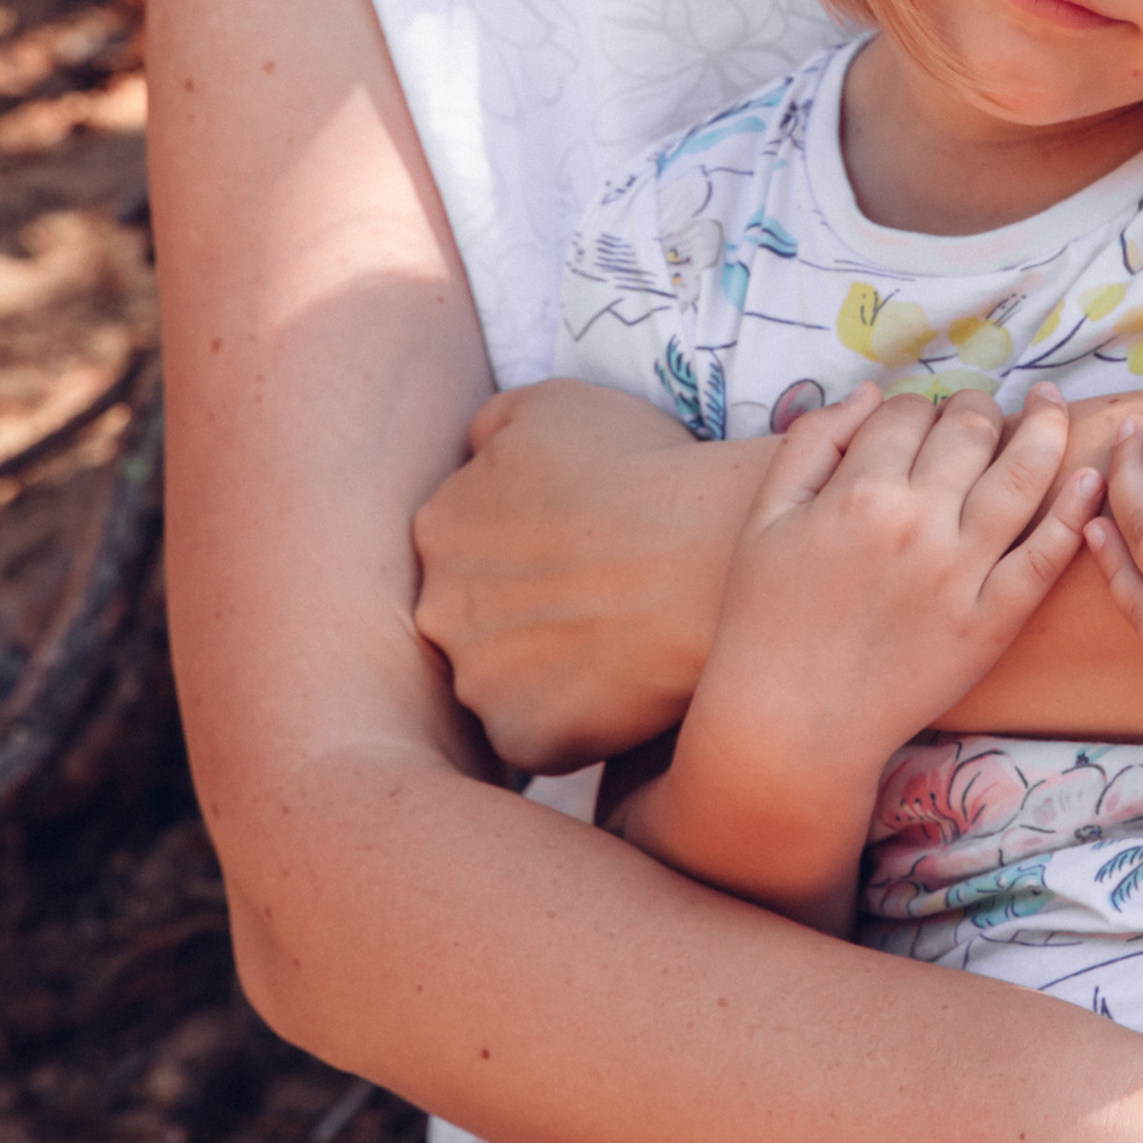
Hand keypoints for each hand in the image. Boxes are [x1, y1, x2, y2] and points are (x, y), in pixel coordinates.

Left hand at [411, 378, 753, 771]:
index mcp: (439, 525)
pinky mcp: (521, 738)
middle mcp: (437, 607)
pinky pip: (540, 735)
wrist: (704, 553)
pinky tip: (625, 684)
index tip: (580, 542)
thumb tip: (471, 456)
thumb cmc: (640, 467)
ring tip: (619, 638)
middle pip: (473, 615)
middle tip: (600, 592)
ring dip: (546, 666)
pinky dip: (576, 718)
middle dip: (524, 608)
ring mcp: (476, 680)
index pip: (467, 543)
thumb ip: (488, 427)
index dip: (527, 542)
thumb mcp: (550, 404)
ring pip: (503, 679)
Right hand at [695, 384, 1096, 782]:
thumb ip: (812, 443)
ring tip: (1051, 406)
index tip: (914, 420)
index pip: (907, 412)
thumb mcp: (766, 518)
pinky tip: (1090, 478)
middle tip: (977, 413)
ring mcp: (962, 573)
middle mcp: (918, 523)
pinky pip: (1045, 556)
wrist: (791, 723)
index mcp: (858, 493)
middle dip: (976, 408)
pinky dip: (1073, 512)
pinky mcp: (993, 622)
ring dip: (1044, 429)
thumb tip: (871, 394)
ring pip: (1022, 476)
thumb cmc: (766, 620)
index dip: (913, 406)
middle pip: (970, 431)